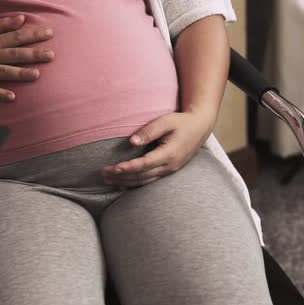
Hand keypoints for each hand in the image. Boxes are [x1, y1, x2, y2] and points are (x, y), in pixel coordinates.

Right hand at [0, 15, 54, 101]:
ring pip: (5, 72)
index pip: (16, 37)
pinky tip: (12, 97)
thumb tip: (21, 19)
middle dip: (33, 55)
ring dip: (20, 74)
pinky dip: (0, 94)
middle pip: (14, 54)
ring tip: (37, 75)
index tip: (49, 34)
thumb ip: (1, 24)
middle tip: (51, 56)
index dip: (33, 35)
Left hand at [101, 111, 215, 187]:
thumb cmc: (182, 122)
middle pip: (142, 175)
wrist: (200, 128)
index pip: (145, 164)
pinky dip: (133, 183)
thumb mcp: (166, 121)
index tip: (113, 168)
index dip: (128, 167)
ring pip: (144, 181)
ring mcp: (169, 170)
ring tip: (107, 179)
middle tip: (103, 173)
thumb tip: (132, 142)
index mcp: (170, 153)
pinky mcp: (167, 171)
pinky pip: (148, 180)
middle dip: (121, 176)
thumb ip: (149, 131)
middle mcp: (170, 166)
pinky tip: (121, 182)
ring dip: (125, 181)